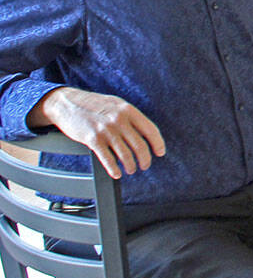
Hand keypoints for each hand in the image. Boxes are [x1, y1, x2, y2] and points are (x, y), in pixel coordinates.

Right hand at [29, 87, 165, 178]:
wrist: (66, 103)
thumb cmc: (93, 105)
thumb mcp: (116, 105)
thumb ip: (130, 116)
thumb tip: (144, 132)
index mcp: (128, 110)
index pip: (151, 130)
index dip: (158, 143)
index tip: (160, 152)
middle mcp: (119, 120)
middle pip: (139, 145)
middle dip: (145, 159)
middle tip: (144, 166)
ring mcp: (106, 130)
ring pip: (125, 154)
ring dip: (130, 166)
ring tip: (130, 170)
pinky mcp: (92, 139)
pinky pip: (107, 159)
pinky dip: (114, 169)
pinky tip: (116, 173)